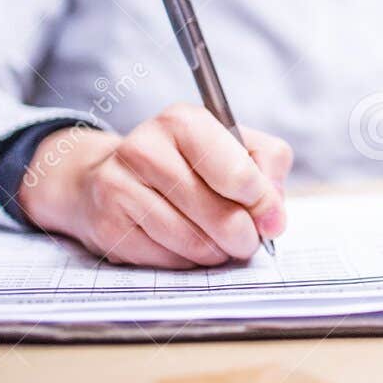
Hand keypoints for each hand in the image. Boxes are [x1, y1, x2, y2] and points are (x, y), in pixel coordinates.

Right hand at [16, 104, 291, 267]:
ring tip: (218, 241)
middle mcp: (146, 149)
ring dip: (217, 252)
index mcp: (183, 122)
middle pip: (219, 215)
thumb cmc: (187, 161)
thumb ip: (268, 166)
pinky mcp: (109, 227)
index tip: (269, 217)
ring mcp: (120, 188)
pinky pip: (168, 260)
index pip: (238, 173)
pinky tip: (185, 244)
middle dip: (243, 236)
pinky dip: (187, 261)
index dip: (262, 203)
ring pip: (194, 243)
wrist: (112, 175)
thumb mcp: (233, 144)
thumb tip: (274, 217)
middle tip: (247, 239)